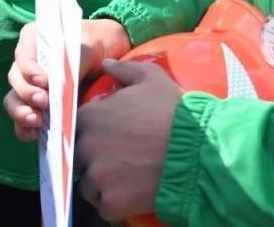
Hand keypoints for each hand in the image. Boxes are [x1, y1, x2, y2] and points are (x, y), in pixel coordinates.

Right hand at [5, 18, 131, 139]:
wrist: (109, 54)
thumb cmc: (96, 44)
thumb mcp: (87, 47)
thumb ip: (73, 64)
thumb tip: (62, 88)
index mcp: (33, 41)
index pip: (23, 56)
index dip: (30, 71)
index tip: (44, 82)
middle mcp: (27, 64)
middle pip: (16, 80)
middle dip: (27, 93)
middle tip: (44, 101)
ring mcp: (31, 87)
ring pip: (14, 100)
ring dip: (22, 112)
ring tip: (37, 121)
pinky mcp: (38, 108)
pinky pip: (22, 120)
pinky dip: (25, 128)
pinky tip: (35, 134)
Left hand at [76, 59, 181, 221]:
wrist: (197, 151)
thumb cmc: (173, 112)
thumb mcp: (151, 78)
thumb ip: (123, 70)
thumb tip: (106, 64)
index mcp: (90, 116)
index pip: (77, 128)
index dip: (93, 134)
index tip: (110, 139)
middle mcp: (86, 146)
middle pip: (79, 159)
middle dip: (95, 161)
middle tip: (120, 162)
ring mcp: (97, 175)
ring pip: (88, 186)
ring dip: (103, 186)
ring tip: (127, 181)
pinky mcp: (111, 201)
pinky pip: (105, 208)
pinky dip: (116, 206)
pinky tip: (133, 196)